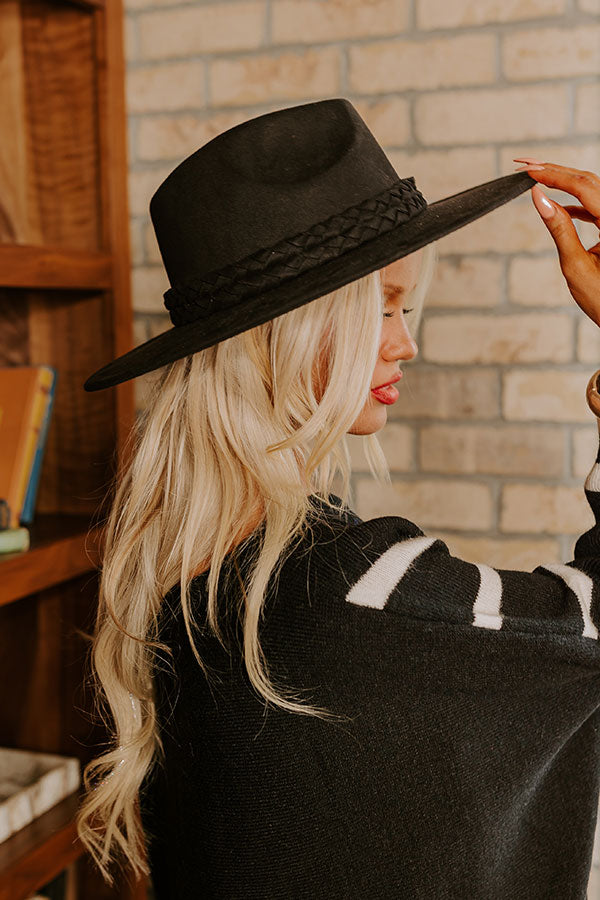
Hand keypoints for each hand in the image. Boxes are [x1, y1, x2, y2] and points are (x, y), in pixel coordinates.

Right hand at [513, 159, 599, 326]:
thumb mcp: (575, 265)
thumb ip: (559, 228)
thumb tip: (539, 199)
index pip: (582, 187)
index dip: (553, 175)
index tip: (528, 171)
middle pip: (588, 181)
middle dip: (556, 171)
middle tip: (526, 166)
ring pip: (592, 190)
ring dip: (564, 182)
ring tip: (537, 178)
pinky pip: (596, 206)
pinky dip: (576, 202)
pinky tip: (558, 205)